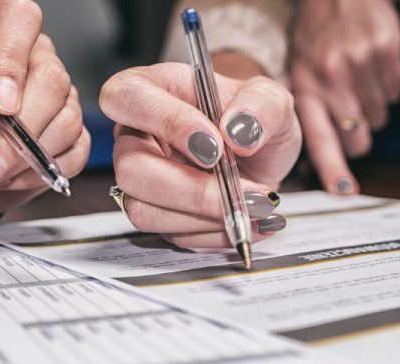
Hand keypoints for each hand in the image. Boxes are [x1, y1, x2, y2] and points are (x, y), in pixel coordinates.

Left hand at [0, 0, 89, 220]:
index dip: (12, 56)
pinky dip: (39, 174)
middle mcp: (28, 64)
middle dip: (18, 133)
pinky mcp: (65, 142)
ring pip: (67, 122)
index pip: (18, 17)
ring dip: (23, 160)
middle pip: (52, 80)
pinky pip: (74, 155)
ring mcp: (52, 105)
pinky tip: (6, 180)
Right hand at [99, 63, 300, 248]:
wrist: (263, 159)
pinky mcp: (160, 217)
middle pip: (131, 170)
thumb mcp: (273, 100)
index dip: (165, 122)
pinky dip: (217, 234)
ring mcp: (143, 183)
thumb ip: (262, 104)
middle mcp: (136, 139)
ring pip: (146, 212)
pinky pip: (174, 235)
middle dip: (191, 189)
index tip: (214, 146)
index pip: (126, 97)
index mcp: (151, 91)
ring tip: (255, 208)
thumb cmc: (254, 121)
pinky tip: (250, 221)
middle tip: (242, 191)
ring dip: (205, 217)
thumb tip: (239, 132)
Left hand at [291, 0, 399, 193]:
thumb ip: (304, 120)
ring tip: (355, 85)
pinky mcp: (388, 49)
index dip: (334, 168)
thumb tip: (304, 170)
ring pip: (379, 118)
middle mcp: (333, 79)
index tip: (344, 190)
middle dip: (355, 137)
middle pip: (359, 139)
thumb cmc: (313, 43)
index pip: (321, 139)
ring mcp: (363, 63)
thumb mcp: (295, 79)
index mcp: (306, 91)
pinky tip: (369, 70)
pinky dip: (386, 87)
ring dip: (370, 110)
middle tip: (346, 116)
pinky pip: (396, 92)